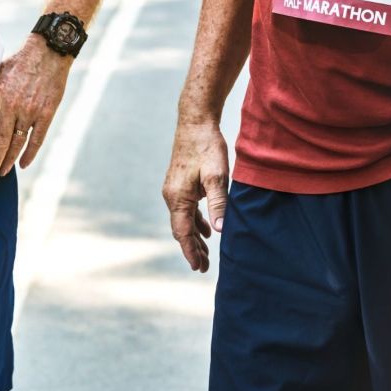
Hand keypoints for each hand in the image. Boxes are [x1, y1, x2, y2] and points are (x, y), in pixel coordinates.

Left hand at [0, 35, 70, 181]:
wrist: (48, 51)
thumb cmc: (20, 61)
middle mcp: (12, 106)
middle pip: (0, 141)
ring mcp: (30, 111)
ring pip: (17, 143)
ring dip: (9, 161)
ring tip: (2, 173)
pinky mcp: (46, 113)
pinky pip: (37, 139)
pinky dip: (29, 154)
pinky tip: (23, 164)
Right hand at [162, 122, 229, 272]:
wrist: (194, 123)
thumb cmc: (207, 147)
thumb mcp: (217, 176)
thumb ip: (218, 203)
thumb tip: (219, 230)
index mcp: (177, 197)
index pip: (182, 232)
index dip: (190, 251)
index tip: (197, 267)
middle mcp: (171, 196)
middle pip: (180, 229)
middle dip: (192, 249)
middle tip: (203, 268)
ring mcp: (173, 190)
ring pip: (183, 220)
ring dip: (193, 237)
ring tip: (205, 254)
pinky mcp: (179, 184)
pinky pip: (185, 210)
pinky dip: (194, 222)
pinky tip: (205, 229)